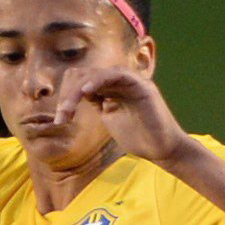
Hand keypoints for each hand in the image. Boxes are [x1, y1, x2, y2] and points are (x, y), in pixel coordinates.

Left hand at [57, 66, 187, 165]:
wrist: (162, 150)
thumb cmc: (140, 139)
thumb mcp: (111, 119)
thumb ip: (98, 105)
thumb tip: (75, 98)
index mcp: (110, 88)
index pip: (81, 80)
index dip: (67, 95)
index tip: (61, 118)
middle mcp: (119, 81)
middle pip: (83, 74)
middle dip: (68, 94)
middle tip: (61, 118)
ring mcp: (130, 81)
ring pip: (94, 74)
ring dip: (76, 91)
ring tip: (68, 109)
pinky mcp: (140, 85)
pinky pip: (115, 74)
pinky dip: (98, 80)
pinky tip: (85, 92)